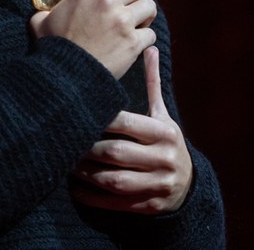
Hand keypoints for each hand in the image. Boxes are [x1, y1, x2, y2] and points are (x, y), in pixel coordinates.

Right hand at [28, 0, 156, 78]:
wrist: (65, 77)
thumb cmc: (54, 47)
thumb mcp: (43, 21)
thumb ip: (47, 10)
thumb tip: (45, 12)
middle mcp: (107, 0)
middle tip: (136, 4)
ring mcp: (122, 21)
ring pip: (150, 7)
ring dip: (146, 15)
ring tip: (138, 24)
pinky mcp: (132, 42)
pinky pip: (150, 34)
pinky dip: (145, 39)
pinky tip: (135, 44)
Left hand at [68, 46, 193, 213]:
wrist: (188, 184)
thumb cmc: (166, 142)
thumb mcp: (163, 115)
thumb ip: (152, 84)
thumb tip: (151, 48)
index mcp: (165, 134)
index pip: (129, 123)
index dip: (103, 119)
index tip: (81, 113)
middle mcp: (164, 160)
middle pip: (117, 153)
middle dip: (88, 148)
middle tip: (65, 139)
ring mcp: (158, 185)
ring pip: (114, 181)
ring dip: (86, 173)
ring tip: (67, 162)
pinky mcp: (148, 206)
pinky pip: (116, 204)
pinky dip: (93, 197)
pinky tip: (75, 188)